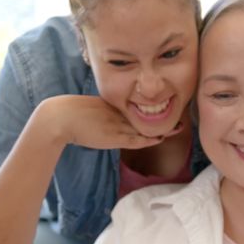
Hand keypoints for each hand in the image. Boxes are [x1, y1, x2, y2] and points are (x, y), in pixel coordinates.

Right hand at [43, 95, 181, 149]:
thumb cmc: (72, 113)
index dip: (155, 107)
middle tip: (182, 114)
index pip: (140, 105)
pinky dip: (148, 138)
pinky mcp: (114, 137)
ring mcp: (117, 125)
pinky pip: (135, 139)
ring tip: (179, 127)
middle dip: (165, 115)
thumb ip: (104, 113)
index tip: (168, 105)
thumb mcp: (93, 109)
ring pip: (144, 127)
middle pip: (147, 114)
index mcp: (114, 104)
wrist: (60, 117)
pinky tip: (160, 138)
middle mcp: (119, 113)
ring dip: (162, 128)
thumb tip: (109, 117)